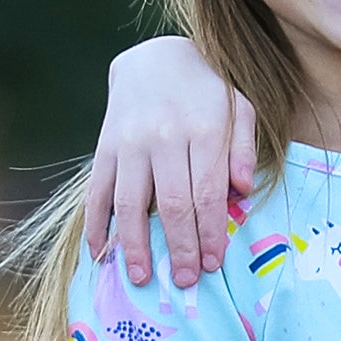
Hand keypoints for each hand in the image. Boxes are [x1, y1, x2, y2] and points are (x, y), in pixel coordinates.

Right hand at [83, 38, 256, 290]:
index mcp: (201, 130)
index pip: (207, 192)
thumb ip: (243, 149)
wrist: (154, 59)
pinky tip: (101, 253)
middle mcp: (162, 137)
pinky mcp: (104, 147)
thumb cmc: (205, 94)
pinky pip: (97, 191)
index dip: (210, 232)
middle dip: (179, 246)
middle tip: (184, 281)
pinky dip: (96, 225)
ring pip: (129, 202)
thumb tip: (244, 189)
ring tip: (140, 277)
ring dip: (134, 244)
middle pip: (171, 203)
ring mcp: (129, 143)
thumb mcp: (238, 109)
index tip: (212, 263)